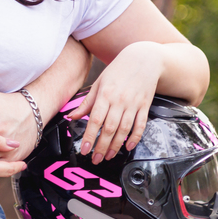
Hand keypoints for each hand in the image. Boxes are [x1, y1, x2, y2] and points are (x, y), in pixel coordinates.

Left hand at [65, 41, 163, 163]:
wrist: (144, 58)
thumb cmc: (118, 70)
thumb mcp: (99, 83)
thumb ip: (87, 102)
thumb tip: (72, 116)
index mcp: (105, 94)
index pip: (95, 120)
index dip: (90, 137)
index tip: (85, 150)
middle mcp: (120, 100)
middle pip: (109, 128)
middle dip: (101, 146)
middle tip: (96, 159)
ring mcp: (134, 104)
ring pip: (124, 130)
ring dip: (116, 145)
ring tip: (109, 156)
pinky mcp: (145, 106)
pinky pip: (140, 125)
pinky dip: (135, 137)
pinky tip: (128, 146)